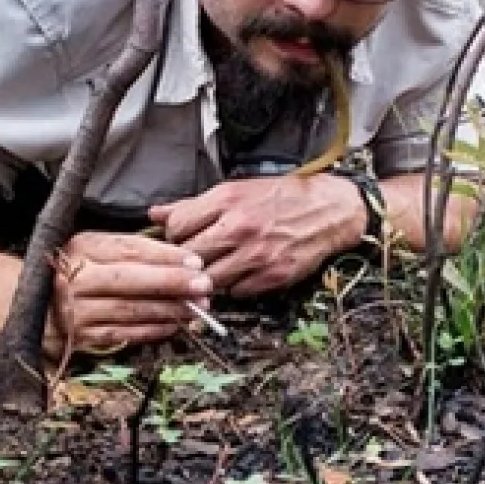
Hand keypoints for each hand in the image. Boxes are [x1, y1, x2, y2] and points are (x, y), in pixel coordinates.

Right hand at [46, 231, 212, 354]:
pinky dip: (151, 330)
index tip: (194, 260)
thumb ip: (129, 248)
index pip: (129, 249)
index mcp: (82, 248)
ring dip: (168, 309)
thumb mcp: (91, 248)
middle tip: (203, 284)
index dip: (165, 255)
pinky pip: (123, 334)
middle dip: (171, 282)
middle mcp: (76, 279)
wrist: (26, 303)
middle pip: (130, 279)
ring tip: (197, 308)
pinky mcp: (81, 337)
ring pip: (130, 310)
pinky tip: (173, 325)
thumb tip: (178, 257)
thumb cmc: (69, 271)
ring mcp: (77, 310)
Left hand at [146, 175, 364, 296]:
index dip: (172, 236)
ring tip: (216, 268)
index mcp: (227, 200)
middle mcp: (240, 228)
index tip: (181, 238)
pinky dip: (234, 287)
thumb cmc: (280, 197)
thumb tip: (155, 213)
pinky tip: (240, 274)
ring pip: (210, 280)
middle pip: (190, 257)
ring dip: (208, 278)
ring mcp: (257, 255)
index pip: (176, 227)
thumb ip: (192, 205)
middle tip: (194, 260)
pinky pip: (237, 292)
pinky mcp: (273, 276)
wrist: (329, 210)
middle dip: (186, 261)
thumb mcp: (235, 190)